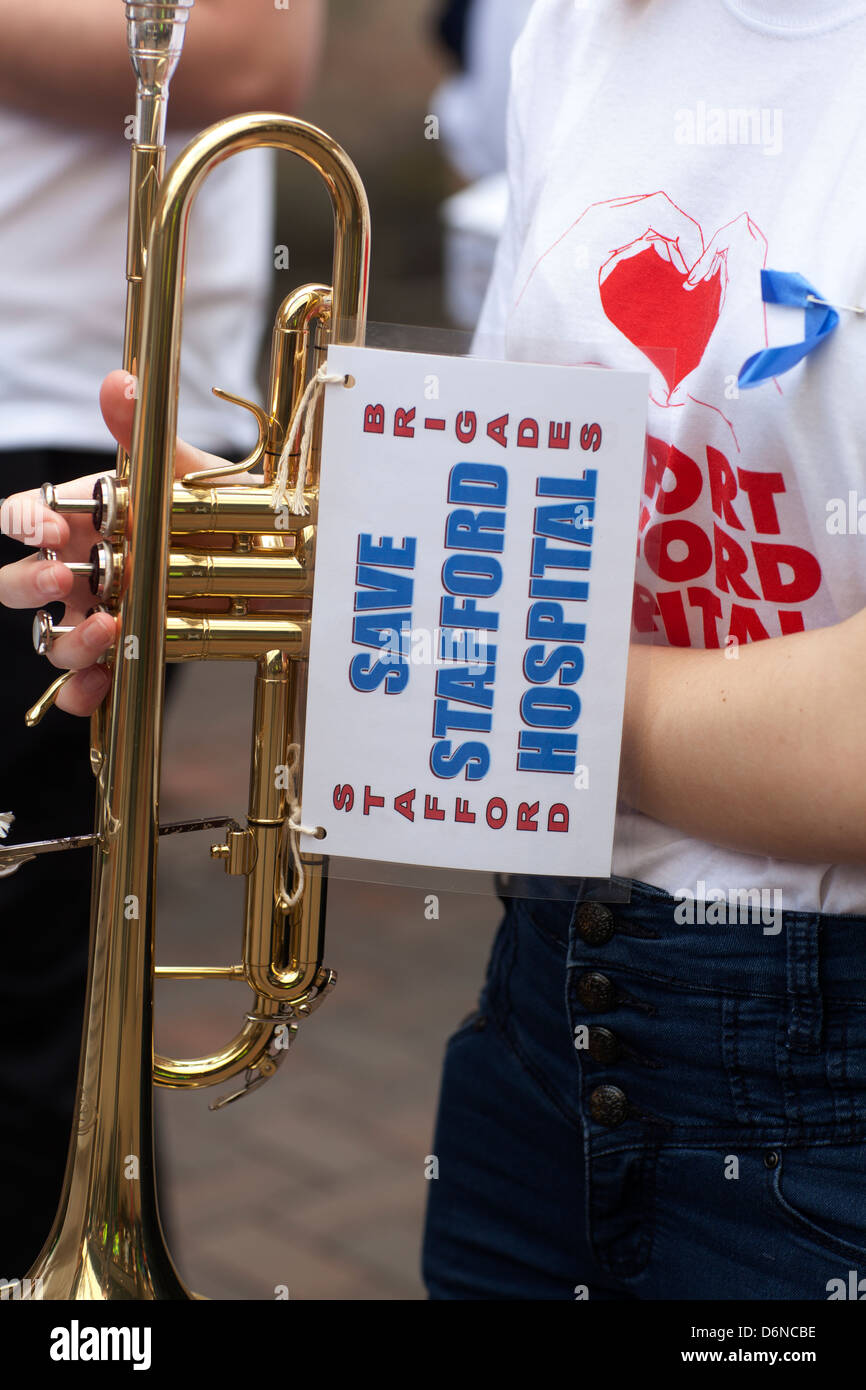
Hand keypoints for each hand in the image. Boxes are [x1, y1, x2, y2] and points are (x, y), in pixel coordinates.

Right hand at [0, 370, 236, 716]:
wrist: (282, 562)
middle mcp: (82, 568)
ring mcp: (99, 615)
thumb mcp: (195, 472)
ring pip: (50, 638)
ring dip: (65, 640)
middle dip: (28, 583)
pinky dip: (82, 690)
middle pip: (17, 584)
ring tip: (103, 629)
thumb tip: (119, 381)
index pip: (24, 517)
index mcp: (87, 517)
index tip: (48, 527)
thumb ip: (150, 435)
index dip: (23, 521)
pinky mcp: (125, 655)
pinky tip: (98, 684)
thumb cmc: (228, 510)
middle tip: (62, 580)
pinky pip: (85, 684)